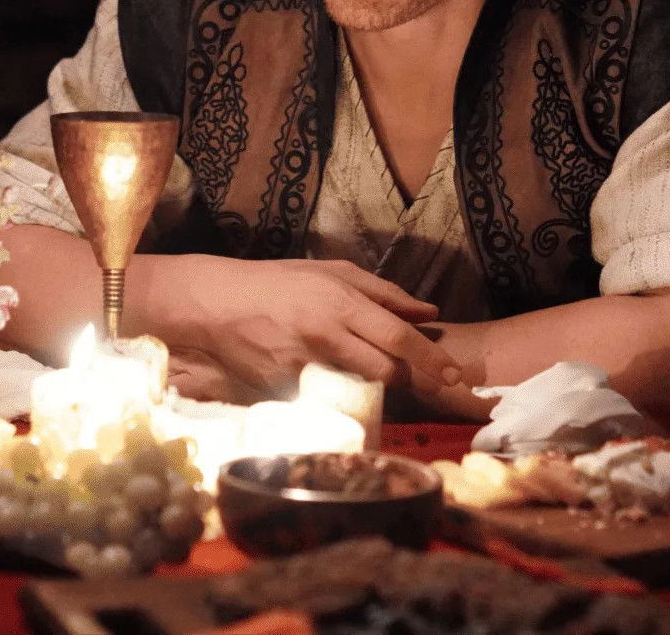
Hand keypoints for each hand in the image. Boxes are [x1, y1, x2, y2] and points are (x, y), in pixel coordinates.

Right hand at [148, 254, 462, 393]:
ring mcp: (304, 364)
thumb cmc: (275, 282)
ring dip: (371, 385)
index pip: (398, 336)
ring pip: (359, 387)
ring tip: (360, 370)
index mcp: (338, 301)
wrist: (214, 305)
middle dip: (405, 378)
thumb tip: (426, 312)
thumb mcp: (327, 272)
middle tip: (407, 374)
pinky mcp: (285, 387)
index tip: (455, 375)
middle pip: (386, 371)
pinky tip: (321, 377)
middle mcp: (325, 334)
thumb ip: (381, 291)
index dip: (430, 359)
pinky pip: (325, 396)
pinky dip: (333, 392)